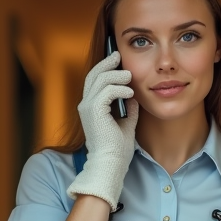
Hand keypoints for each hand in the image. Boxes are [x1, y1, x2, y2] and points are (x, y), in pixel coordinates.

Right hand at [66, 51, 139, 209]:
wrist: (111, 164)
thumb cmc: (117, 150)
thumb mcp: (126, 125)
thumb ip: (129, 111)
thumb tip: (135, 98)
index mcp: (91, 108)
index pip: (95, 81)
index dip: (105, 68)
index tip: (117, 60)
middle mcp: (86, 105)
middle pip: (94, 74)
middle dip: (107, 63)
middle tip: (118, 55)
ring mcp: (88, 107)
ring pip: (101, 79)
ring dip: (117, 75)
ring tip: (130, 78)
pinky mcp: (94, 111)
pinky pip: (107, 90)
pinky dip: (120, 89)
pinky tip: (130, 93)